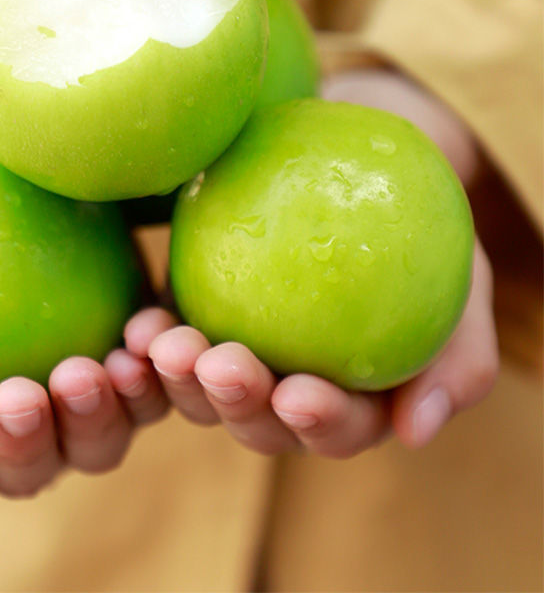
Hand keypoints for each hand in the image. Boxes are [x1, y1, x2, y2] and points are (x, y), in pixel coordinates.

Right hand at [0, 263, 175, 514]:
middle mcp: (31, 431)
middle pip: (40, 470)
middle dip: (33, 443)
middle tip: (23, 389)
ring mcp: (87, 398)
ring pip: (107, 436)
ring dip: (107, 413)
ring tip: (97, 365)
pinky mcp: (132, 353)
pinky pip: (159, 377)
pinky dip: (158, 362)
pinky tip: (147, 327)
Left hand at [128, 68, 498, 458]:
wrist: (358, 166)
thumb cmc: (421, 228)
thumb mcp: (464, 282)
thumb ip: (455, 357)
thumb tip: (414, 430)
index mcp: (348, 400)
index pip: (334, 429)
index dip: (318, 423)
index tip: (299, 394)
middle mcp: (282, 391)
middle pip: (255, 421)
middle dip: (234, 401)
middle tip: (218, 363)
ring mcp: (231, 357)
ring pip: (197, 391)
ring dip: (177, 378)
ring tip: (161, 343)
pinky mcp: (191, 317)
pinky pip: (161, 341)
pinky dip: (145, 342)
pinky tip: (134, 328)